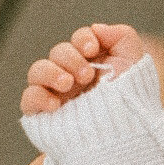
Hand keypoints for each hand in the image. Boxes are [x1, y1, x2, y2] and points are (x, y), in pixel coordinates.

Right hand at [21, 23, 148, 114]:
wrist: (126, 136)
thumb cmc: (130, 101)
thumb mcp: (134, 63)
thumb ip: (121, 36)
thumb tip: (96, 28)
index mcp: (92, 63)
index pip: (79, 40)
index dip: (83, 38)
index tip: (93, 49)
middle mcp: (72, 75)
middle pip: (58, 52)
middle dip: (71, 59)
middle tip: (88, 75)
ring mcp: (56, 94)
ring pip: (37, 70)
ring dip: (51, 72)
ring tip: (69, 84)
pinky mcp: (44, 114)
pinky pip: (29, 99)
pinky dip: (38, 96)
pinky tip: (56, 104)